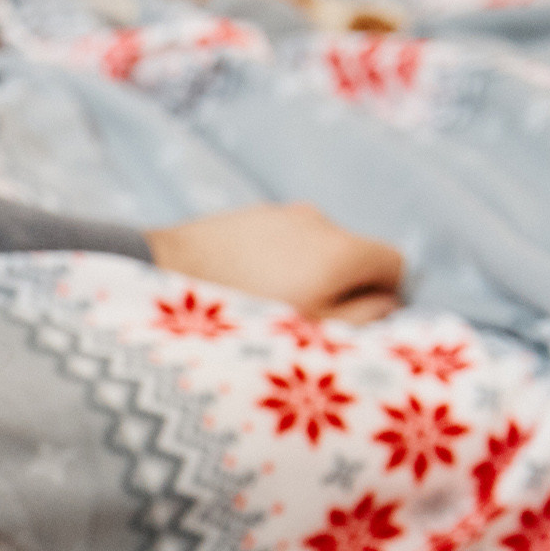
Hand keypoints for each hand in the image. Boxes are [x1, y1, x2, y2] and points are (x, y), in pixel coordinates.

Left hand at [146, 203, 404, 324]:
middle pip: (352, 256)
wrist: (154, 282)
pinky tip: (239, 291)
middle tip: (305, 325)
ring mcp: (277, 213)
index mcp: (342, 249)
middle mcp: (317, 220)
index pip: (395, 264)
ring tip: (266, 310)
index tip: (357, 325)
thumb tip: (392, 304)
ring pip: (311, 248)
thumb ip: (364, 321)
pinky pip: (275, 242)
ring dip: (304, 275)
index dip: (385, 298)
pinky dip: (271, 264)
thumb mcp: (311, 337)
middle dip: (342, 288)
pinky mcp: (242, 217)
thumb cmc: (239, 321)